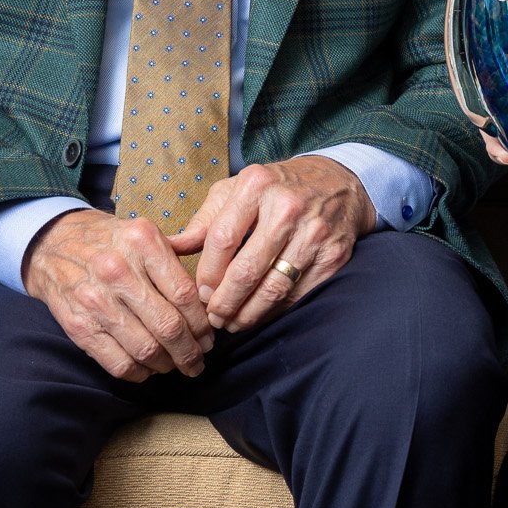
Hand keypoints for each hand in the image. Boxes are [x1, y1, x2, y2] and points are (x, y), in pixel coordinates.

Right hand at [22, 208, 213, 381]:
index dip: (202, 323)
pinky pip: (117, 362)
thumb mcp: (144, 232)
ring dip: (167, 364)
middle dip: (190, 351)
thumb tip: (215, 288)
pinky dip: (139, 373)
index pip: (185, 294)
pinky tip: (148, 368)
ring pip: (145, 348)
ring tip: (175, 365)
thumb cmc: (110, 242)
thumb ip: (180, 253)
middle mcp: (117, 269)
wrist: (52, 244)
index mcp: (142, 241)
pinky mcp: (78, 325)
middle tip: (198, 360)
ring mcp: (95, 299)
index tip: (210, 337)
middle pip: (168, 326)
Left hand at [169, 155, 377, 333]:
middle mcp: (287, 207)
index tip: (200, 293)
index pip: (221, 240)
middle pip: (246, 270)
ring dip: (248, 314)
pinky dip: (276, 311)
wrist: (338, 184)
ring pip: (273, 289)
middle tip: (213, 318)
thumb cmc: (276, 189)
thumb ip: (204, 221)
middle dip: (224, 302)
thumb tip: (169, 247)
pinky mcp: (334, 256)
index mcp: (256, 185)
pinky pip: (298, 295)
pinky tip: (261, 314)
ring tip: (233, 323)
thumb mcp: (236, 190)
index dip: (207, 274)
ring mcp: (314, 233)